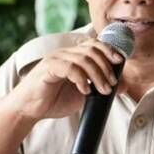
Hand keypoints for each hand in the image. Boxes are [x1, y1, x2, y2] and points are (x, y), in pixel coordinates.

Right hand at [0, 38, 124, 121]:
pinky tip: (85, 90)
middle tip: (112, 84)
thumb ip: (100, 87)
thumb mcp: (83, 94)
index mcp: (73, 55)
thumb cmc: (55, 100)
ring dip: (97, 75)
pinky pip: (69, 68)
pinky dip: (81, 78)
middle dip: (105, 67)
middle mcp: (65, 53)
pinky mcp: (48, 68)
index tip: (120, 61)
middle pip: (91, 50)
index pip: (94, 44)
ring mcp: (56, 58)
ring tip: (103, 91)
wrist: (30, 109)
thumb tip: (123, 86)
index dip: (109, 50)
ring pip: (83, 59)